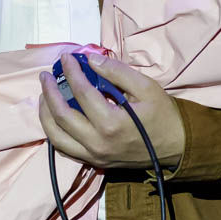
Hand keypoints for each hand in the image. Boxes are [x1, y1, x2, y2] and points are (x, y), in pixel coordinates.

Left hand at [37, 54, 184, 172]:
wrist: (176, 147)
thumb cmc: (162, 114)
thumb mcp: (146, 87)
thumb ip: (117, 72)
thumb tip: (90, 60)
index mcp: (111, 123)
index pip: (82, 92)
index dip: (71, 71)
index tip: (66, 57)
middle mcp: (98, 143)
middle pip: (61, 116)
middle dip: (49, 92)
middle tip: (46, 75)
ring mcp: (94, 156)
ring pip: (56, 136)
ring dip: (45, 114)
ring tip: (44, 96)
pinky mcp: (94, 162)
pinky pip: (65, 149)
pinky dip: (54, 132)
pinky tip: (53, 117)